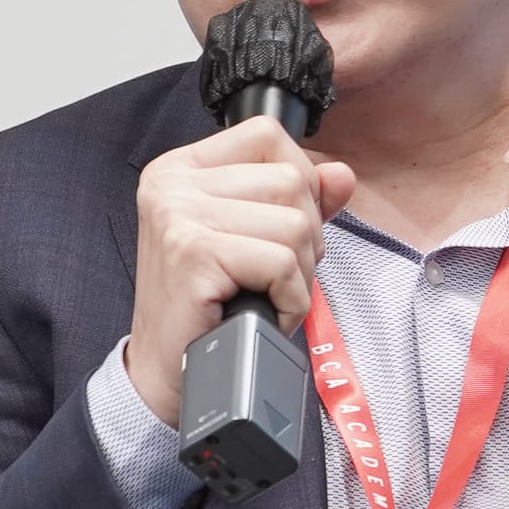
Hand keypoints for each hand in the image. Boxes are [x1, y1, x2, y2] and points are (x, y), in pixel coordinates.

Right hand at [124, 118, 358, 428]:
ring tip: (265, 296)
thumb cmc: (208, 309)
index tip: (282, 229)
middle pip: (291, 181)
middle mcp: (173, 184)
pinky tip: (263, 313)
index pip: (267, 136)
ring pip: (295, 223)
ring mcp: (179, 215)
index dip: (298, 182)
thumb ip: (297, 200)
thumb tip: (341, 175)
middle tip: (272, 277)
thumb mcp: (252, 239)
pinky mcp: (193, 254)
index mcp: (181, 169)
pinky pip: (282, 262)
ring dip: (298, 274)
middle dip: (305, 238)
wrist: (167, 373)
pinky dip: (290, 299)